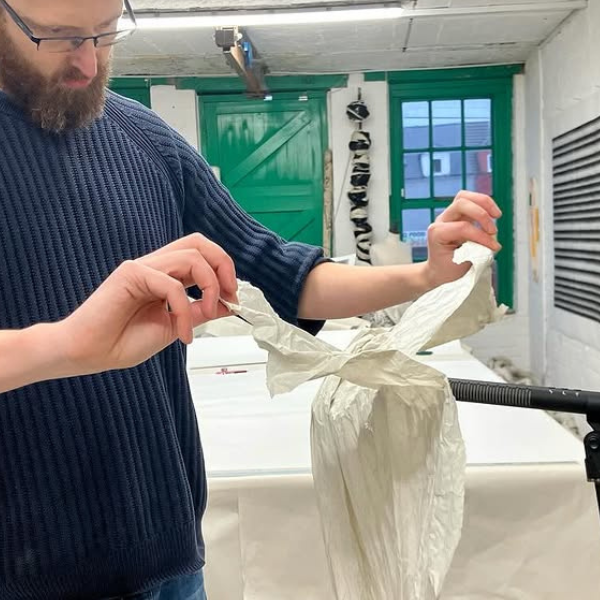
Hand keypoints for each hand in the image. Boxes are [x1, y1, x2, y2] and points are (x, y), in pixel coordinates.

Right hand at [60, 234, 237, 374]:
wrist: (87, 354)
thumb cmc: (121, 341)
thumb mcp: (175, 326)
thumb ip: (200, 312)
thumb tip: (227, 303)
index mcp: (165, 274)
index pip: (202, 253)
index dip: (224, 270)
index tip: (233, 298)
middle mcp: (155, 265)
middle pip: (199, 242)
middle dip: (223, 265)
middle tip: (229, 294)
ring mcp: (142, 267)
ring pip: (190, 256)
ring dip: (209, 286)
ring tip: (206, 314)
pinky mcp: (130, 274)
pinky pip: (172, 285)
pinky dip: (185, 310)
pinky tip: (182, 334)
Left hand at [424, 191, 501, 286]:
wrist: (438, 271)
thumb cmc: (448, 269)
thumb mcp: (461, 264)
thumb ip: (475, 252)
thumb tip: (492, 243)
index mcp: (437, 233)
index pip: (462, 227)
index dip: (480, 236)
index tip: (493, 247)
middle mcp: (441, 221)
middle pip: (461, 203)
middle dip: (481, 214)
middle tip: (493, 231)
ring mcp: (448, 216)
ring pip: (464, 197)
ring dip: (484, 203)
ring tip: (497, 215)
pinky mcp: (458, 215)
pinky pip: (470, 201)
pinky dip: (483, 205)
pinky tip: (493, 215)